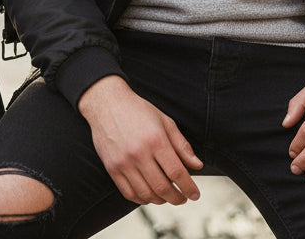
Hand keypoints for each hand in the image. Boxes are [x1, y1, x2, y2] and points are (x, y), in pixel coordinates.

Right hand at [77, 75, 203, 205]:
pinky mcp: (111, 168)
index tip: (195, 194)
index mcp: (156, 140)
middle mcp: (139, 153)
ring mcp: (123, 162)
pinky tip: (149, 195)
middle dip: (177, 198)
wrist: (106, 103)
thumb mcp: (165, 122)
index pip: (176, 172)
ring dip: (160, 200)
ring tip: (167, 197)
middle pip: (162, 187)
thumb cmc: (138, 111)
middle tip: (183, 199)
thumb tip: (197, 165)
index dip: (188, 187)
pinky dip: (141, 199)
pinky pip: (128, 193)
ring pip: (146, 194)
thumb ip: (182, 145)